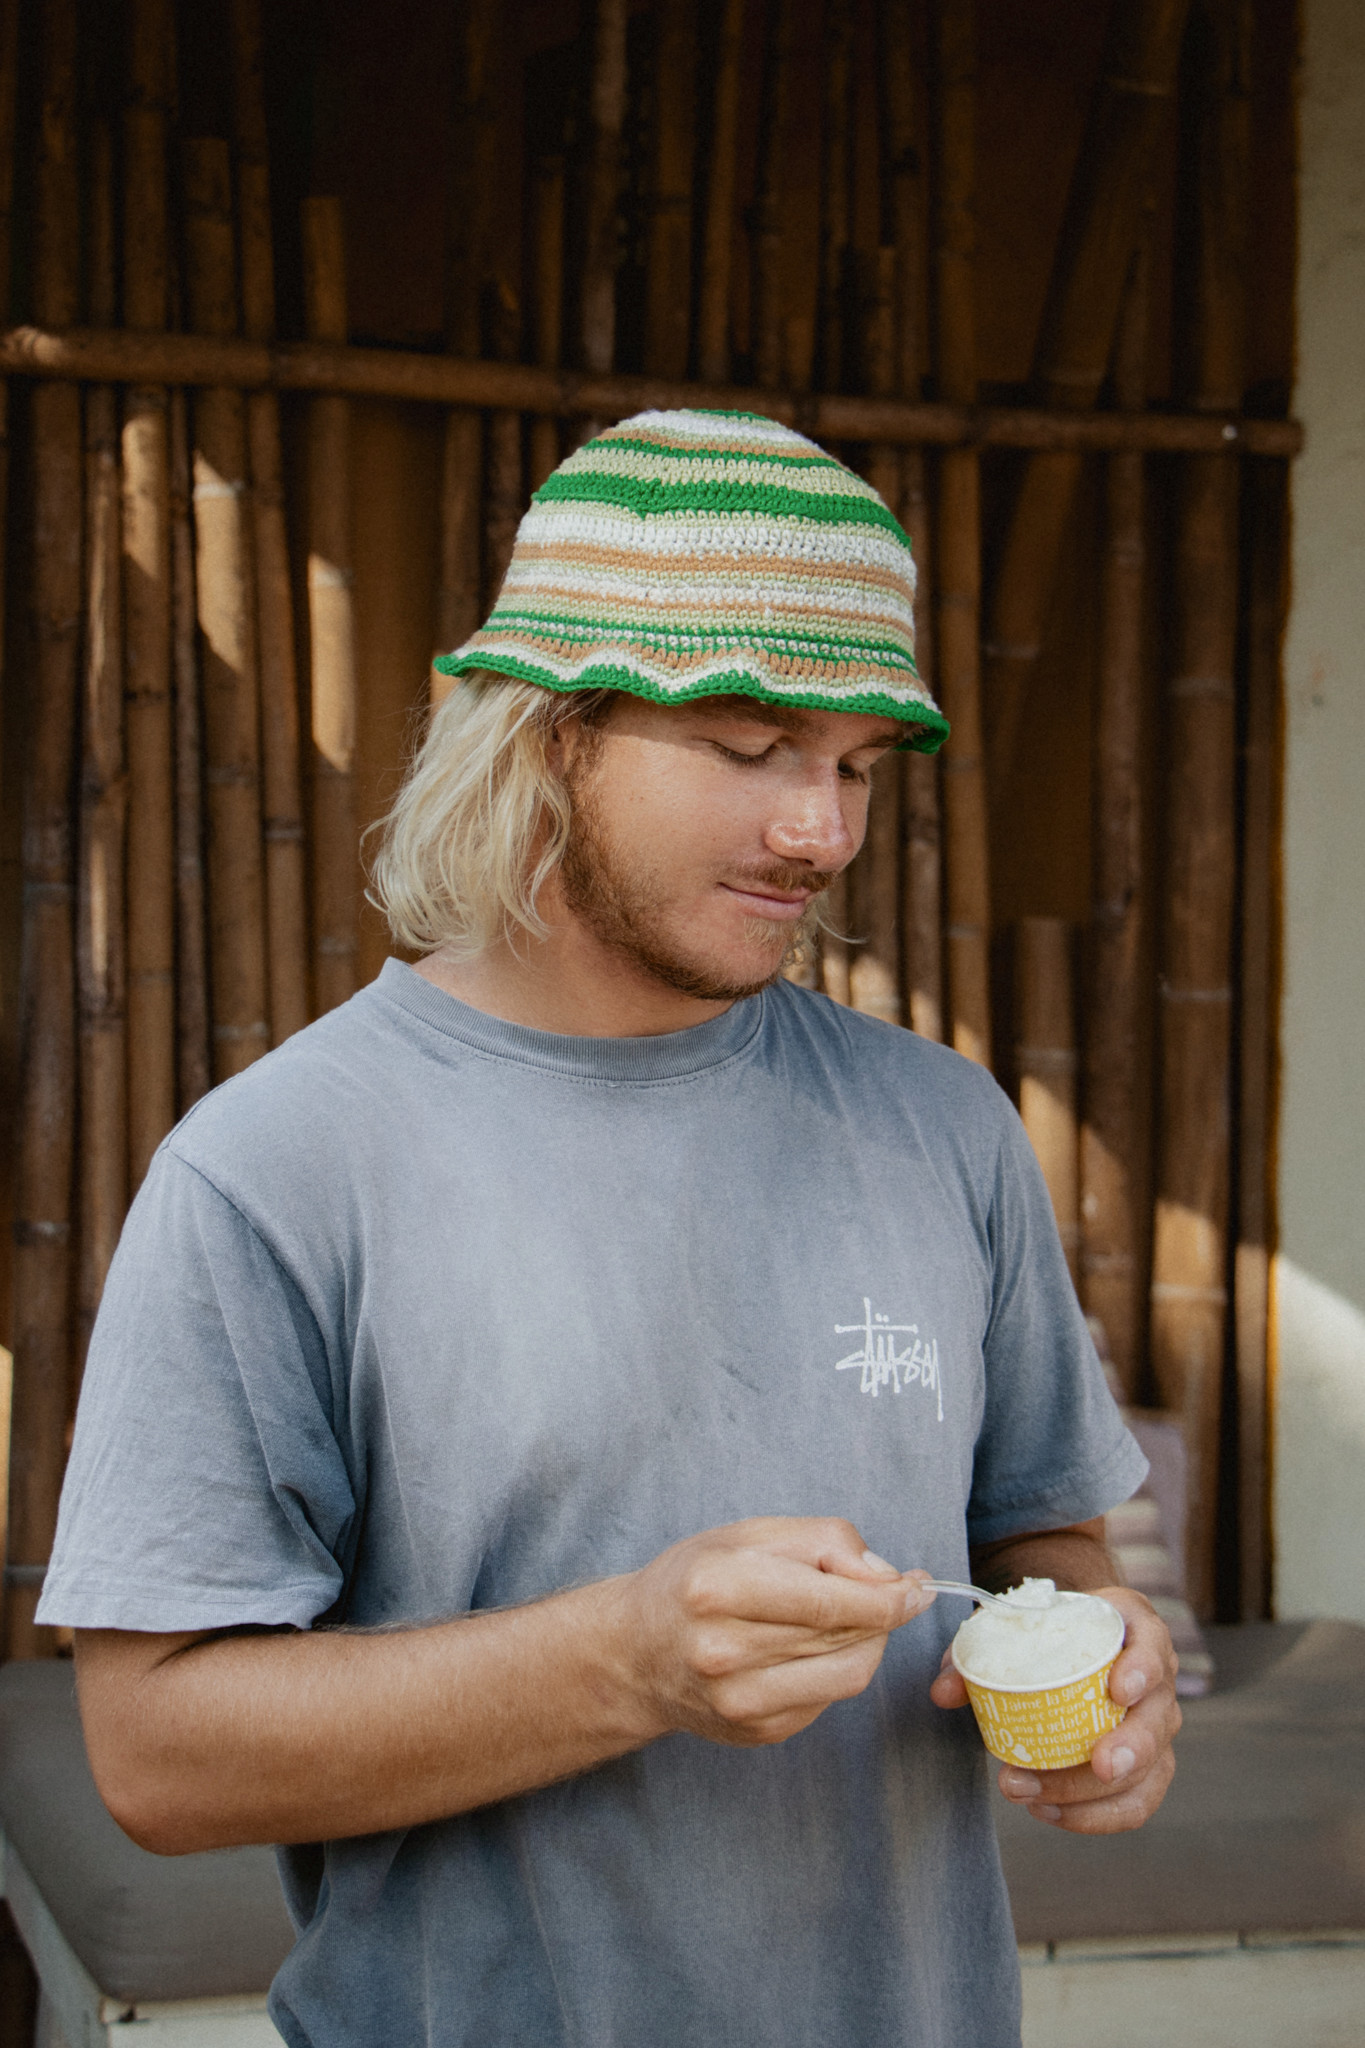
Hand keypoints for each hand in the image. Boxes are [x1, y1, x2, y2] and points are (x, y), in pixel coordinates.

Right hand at [621, 1517, 933, 1748]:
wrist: (634, 1654)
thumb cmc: (693, 1582)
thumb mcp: (747, 1535)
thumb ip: (822, 1541)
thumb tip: (886, 1577)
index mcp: (717, 1589)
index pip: (829, 1601)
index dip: (887, 1597)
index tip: (917, 1586)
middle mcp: (723, 1652)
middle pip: (843, 1636)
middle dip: (882, 1612)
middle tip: (896, 1592)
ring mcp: (739, 1702)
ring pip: (847, 1674)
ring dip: (867, 1642)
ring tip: (853, 1617)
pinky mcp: (756, 1732)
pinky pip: (828, 1698)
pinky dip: (836, 1668)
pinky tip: (811, 1649)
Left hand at [928, 1586, 1180, 1832]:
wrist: (1074, 1639)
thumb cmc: (1046, 1630)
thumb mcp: (1014, 1625)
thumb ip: (976, 1653)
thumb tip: (942, 1692)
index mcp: (1134, 1629)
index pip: (1152, 1647)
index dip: (1141, 1670)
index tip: (1116, 1690)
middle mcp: (1157, 1680)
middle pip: (1156, 1721)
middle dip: (1129, 1749)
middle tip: (1095, 1765)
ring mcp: (1156, 1727)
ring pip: (1147, 1772)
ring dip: (1092, 1793)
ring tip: (1033, 1796)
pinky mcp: (1148, 1766)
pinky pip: (1135, 1803)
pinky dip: (1094, 1817)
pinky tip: (1048, 1811)